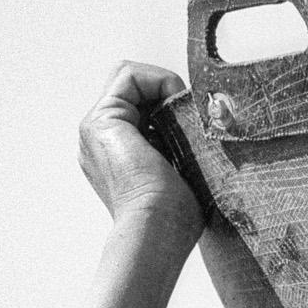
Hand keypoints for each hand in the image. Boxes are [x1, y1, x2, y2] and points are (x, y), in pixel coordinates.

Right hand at [78, 62, 200, 237]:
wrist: (157, 232)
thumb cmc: (176, 218)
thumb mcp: (182, 172)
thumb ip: (181, 145)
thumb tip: (210, 121)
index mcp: (117, 153)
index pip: (140, 105)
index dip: (169, 102)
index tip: (194, 124)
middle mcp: (101, 140)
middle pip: (133, 89)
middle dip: (165, 91)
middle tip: (190, 116)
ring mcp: (97, 130)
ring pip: (130, 79)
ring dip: (163, 87)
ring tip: (183, 116)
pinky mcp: (101, 121)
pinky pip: (129, 76)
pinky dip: (159, 80)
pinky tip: (176, 105)